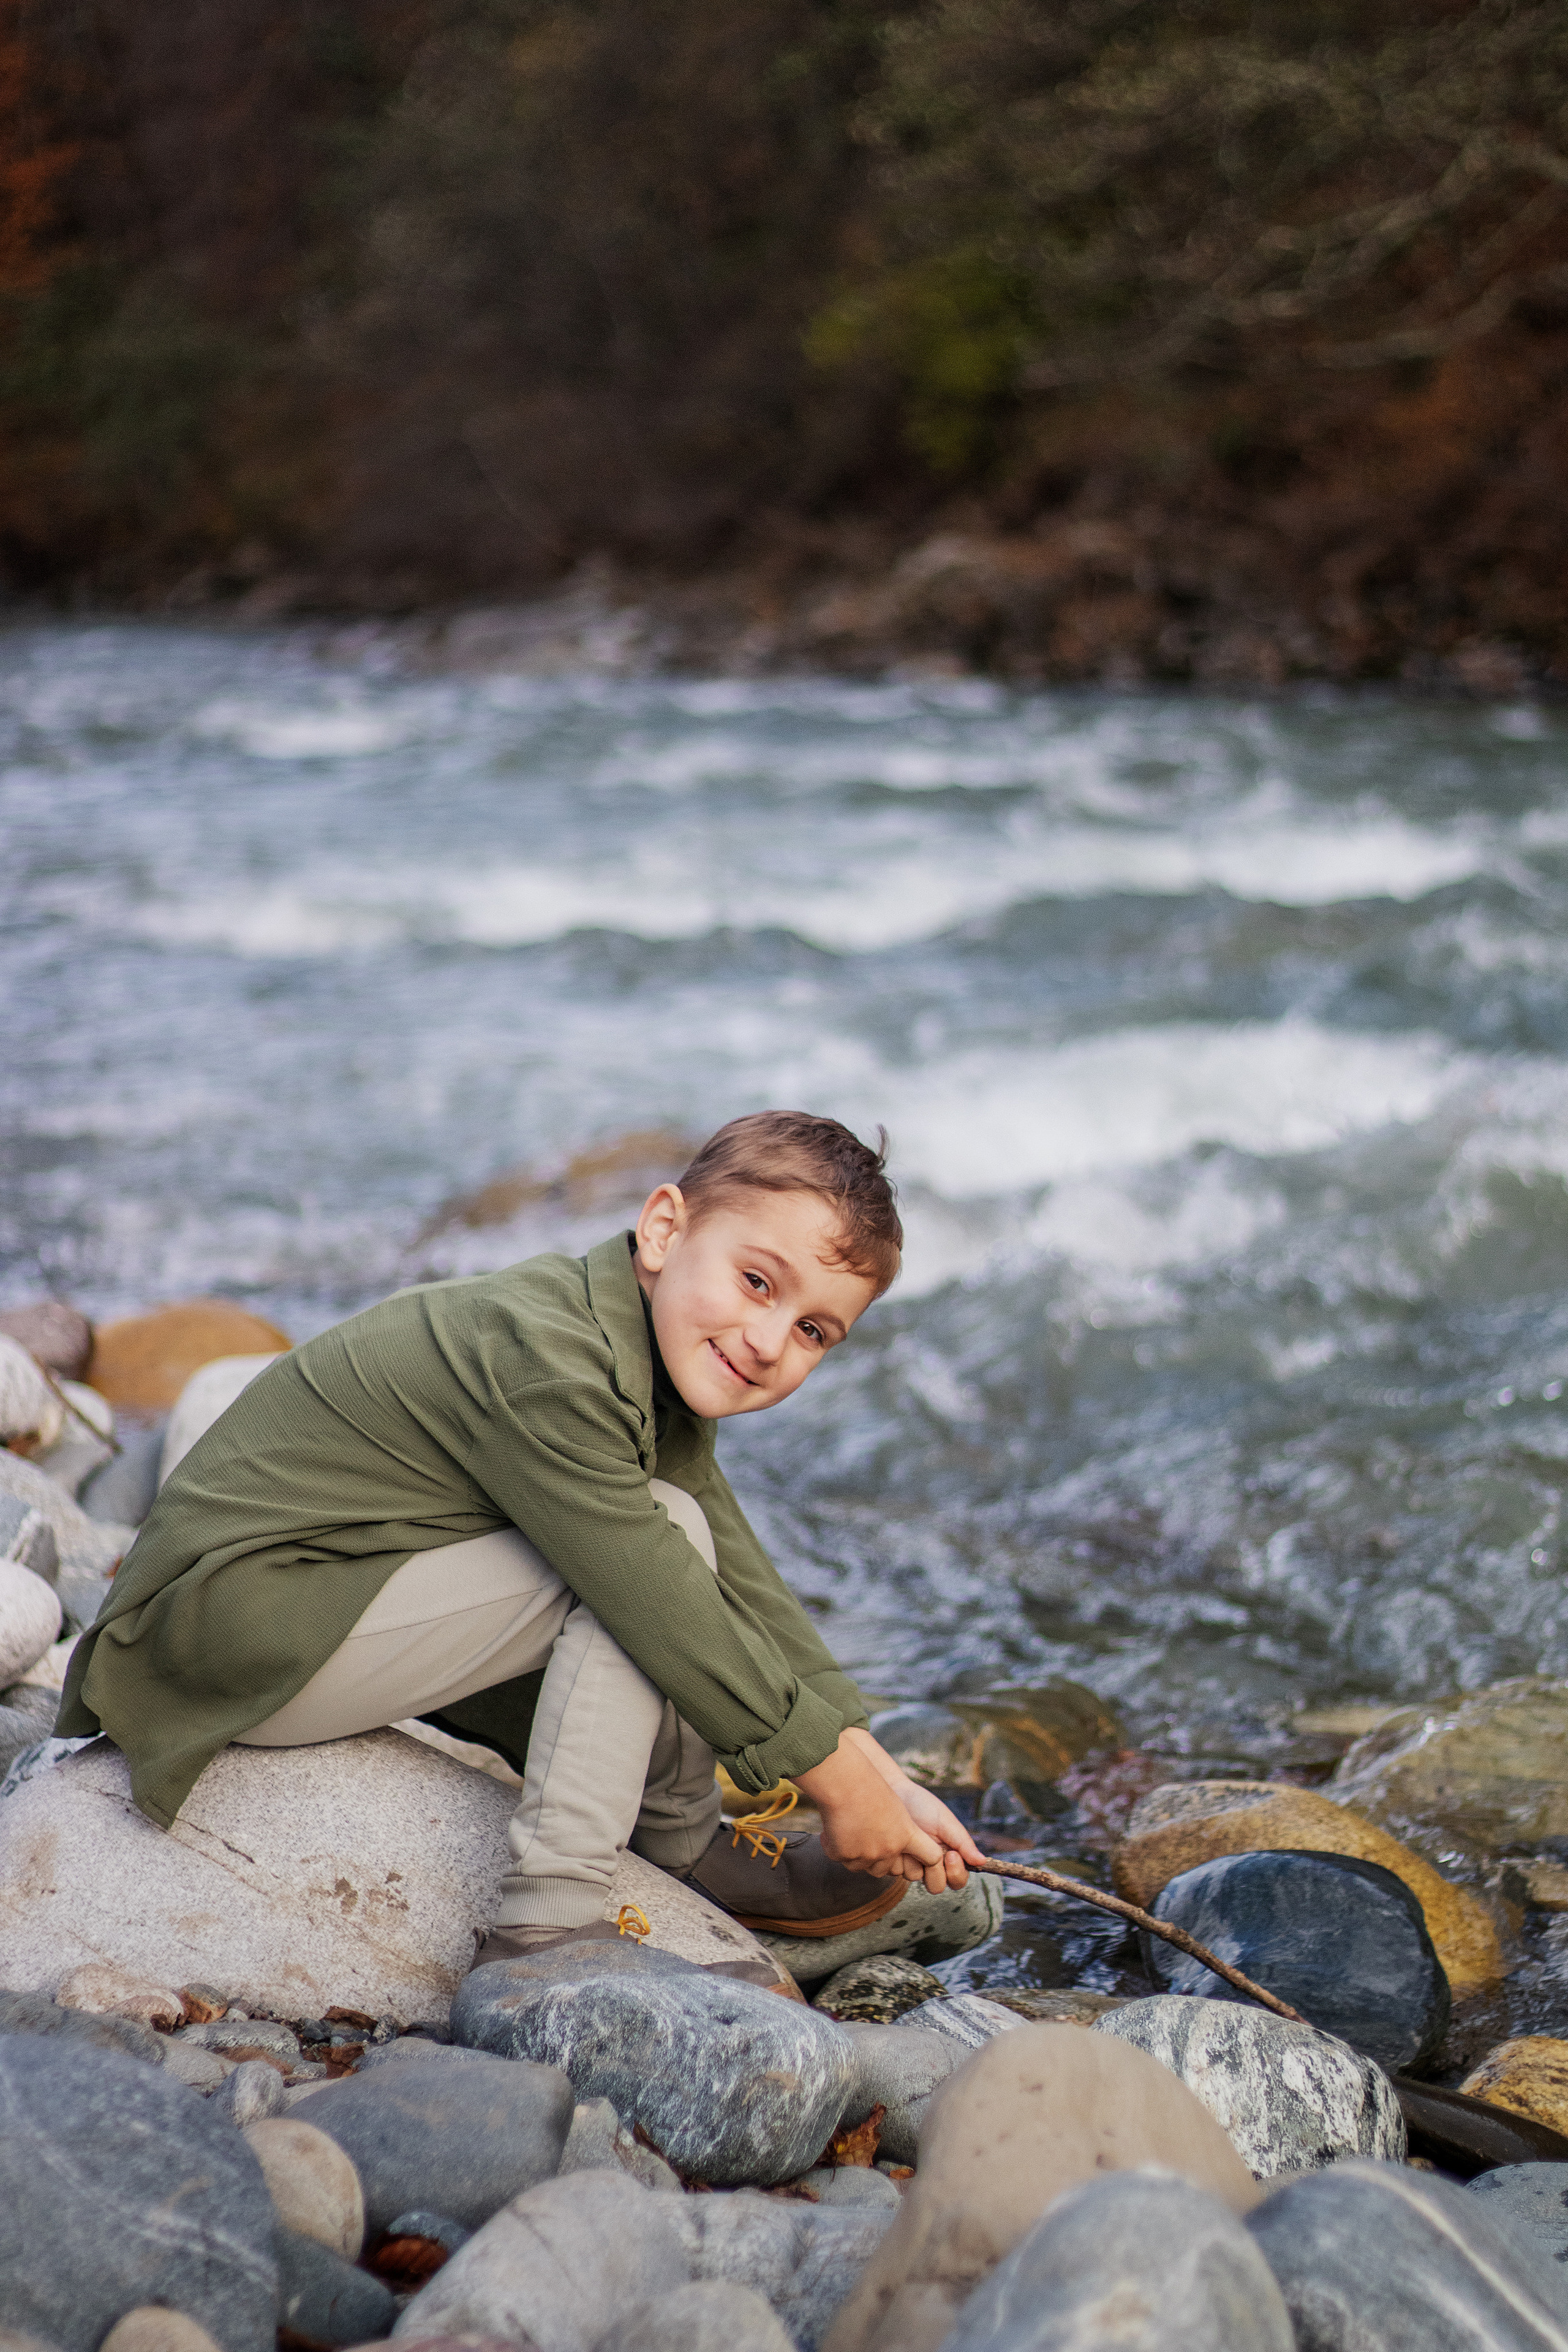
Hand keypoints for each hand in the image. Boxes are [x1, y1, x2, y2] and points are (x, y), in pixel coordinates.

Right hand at [794, 1738, 947, 1888]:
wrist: (844, 1782)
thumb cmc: (869, 1787)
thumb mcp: (895, 1807)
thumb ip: (899, 1832)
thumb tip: (898, 1849)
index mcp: (906, 1835)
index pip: (931, 1857)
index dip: (924, 1858)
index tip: (915, 1853)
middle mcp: (889, 1850)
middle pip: (888, 1868)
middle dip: (879, 1857)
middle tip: (868, 1836)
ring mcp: (866, 1855)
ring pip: (864, 1866)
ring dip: (858, 1854)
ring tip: (851, 1830)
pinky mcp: (844, 1856)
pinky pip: (844, 1860)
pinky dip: (838, 1848)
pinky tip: (836, 1830)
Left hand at [842, 1726, 982, 1889]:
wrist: (893, 1792)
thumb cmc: (922, 1804)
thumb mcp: (945, 1821)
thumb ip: (963, 1842)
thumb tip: (982, 1862)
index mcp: (947, 1855)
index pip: (958, 1880)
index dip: (956, 1873)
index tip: (951, 1855)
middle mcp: (929, 1862)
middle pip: (936, 1886)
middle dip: (934, 1871)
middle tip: (930, 1851)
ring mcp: (910, 1862)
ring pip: (914, 1878)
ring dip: (913, 1860)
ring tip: (909, 1839)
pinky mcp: (893, 1860)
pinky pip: (894, 1871)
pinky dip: (897, 1856)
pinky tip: (896, 1840)